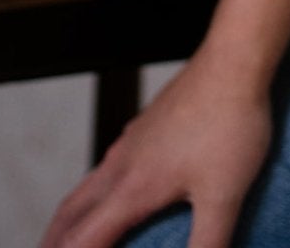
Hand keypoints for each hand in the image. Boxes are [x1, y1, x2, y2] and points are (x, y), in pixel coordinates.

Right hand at [38, 0, 289, 247]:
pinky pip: (108, 165)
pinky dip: (96, 190)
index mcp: (133, 189)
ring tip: (69, 235)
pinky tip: (116, 187)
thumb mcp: (225, 195)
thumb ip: (209, 243)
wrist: (235, 59)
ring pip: (87, 186)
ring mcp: (132, 141)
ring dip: (71, 218)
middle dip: (55, 243)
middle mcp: (122, 165)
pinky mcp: (146, 125)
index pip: (83, 241)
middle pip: (71, 214)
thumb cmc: (231, 123)